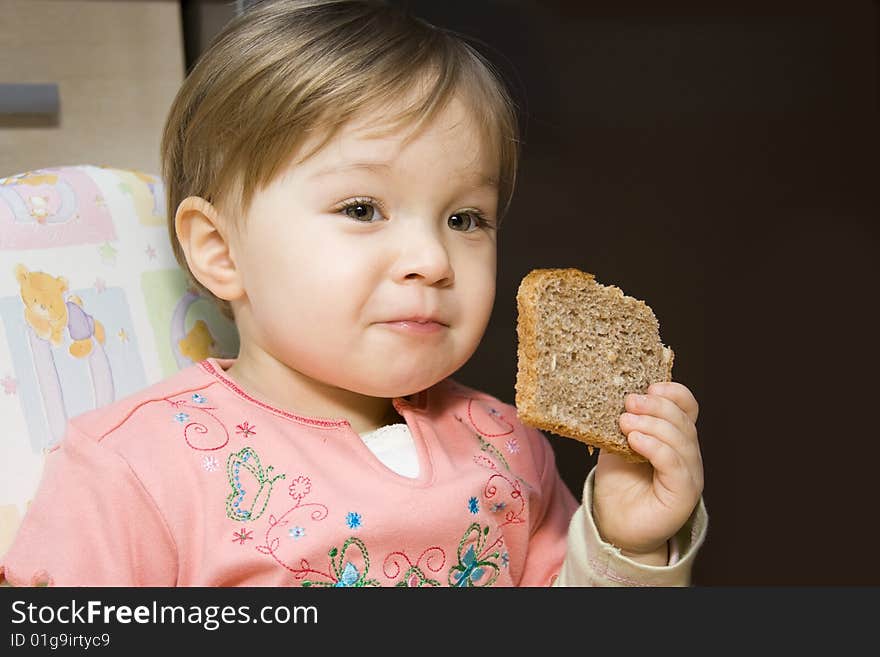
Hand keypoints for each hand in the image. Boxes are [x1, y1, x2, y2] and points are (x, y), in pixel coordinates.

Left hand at [592, 382, 702, 562]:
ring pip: (681, 440)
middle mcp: (687, 453)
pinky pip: (675, 464)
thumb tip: (619, 397)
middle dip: (655, 406)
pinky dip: (655, 447)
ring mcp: (689, 473)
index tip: (649, 387)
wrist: (615, 524)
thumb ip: (624, 422)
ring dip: (652, 425)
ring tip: (625, 422)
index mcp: (675, 436)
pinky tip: (634, 441)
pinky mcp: (684, 493)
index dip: (672, 392)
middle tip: (629, 403)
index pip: (687, 406)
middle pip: (683, 420)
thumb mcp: (617, 442)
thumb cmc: (618, 482)